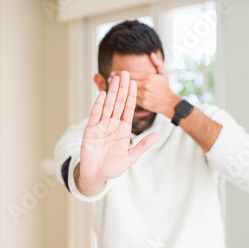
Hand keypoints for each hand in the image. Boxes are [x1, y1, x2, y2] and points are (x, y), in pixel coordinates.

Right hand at [77, 71, 158, 194]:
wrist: (96, 174)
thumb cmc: (113, 167)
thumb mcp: (131, 157)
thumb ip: (143, 145)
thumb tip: (158, 136)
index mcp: (123, 130)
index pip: (128, 109)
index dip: (132, 96)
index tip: (135, 82)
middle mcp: (112, 125)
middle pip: (118, 103)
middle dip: (122, 88)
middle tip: (125, 72)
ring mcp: (101, 127)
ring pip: (107, 106)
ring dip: (111, 92)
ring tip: (115, 78)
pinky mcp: (90, 130)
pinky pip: (95, 115)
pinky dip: (98, 105)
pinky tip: (102, 94)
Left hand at [112, 53, 181, 117]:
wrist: (169, 103)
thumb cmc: (165, 88)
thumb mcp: (163, 73)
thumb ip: (158, 63)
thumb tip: (151, 53)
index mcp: (149, 76)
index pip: (131, 73)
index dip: (120, 73)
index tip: (113, 72)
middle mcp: (145, 85)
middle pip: (127, 81)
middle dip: (117, 80)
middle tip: (108, 78)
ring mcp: (144, 94)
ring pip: (127, 90)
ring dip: (118, 88)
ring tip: (110, 86)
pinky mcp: (142, 102)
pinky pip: (131, 98)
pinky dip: (123, 96)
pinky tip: (117, 94)